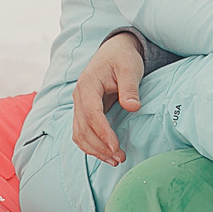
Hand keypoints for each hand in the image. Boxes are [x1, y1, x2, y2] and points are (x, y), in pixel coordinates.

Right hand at [72, 32, 143, 166]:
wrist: (115, 51)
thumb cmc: (123, 57)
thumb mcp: (130, 67)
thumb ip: (130, 88)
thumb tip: (133, 107)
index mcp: (88, 84)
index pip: (92, 113)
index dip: (103, 132)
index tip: (116, 146)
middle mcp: (79, 96)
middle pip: (83, 128)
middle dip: (100, 146)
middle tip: (120, 158)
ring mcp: (79, 105)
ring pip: (80, 134)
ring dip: (95, 150)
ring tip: (114, 161)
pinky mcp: (84, 111)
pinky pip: (82, 132)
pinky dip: (92, 146)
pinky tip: (106, 154)